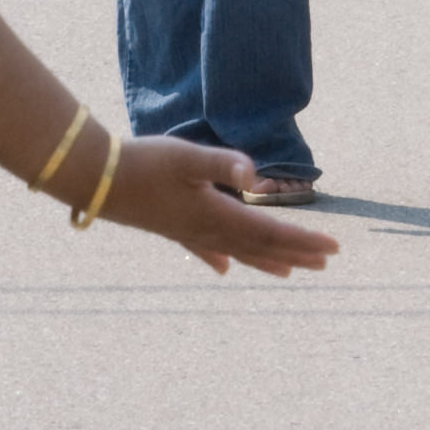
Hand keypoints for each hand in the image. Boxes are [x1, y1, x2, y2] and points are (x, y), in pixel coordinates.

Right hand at [100, 135, 339, 278]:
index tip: (333, 248)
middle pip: (260, 247)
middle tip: (326, 261)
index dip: (304, 240)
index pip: (270, 231)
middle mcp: (207, 230)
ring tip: (291, 272)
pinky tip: (224, 269)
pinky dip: (220, 259)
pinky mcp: (171, 228)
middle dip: (295, 253)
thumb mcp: (185, 157)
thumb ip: (222, 164)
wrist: (96, 179)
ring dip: (267, 260)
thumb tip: (255, 176)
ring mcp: (188, 232)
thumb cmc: (142, 163)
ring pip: (237, 252)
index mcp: (216, 214)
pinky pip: (205, 250)